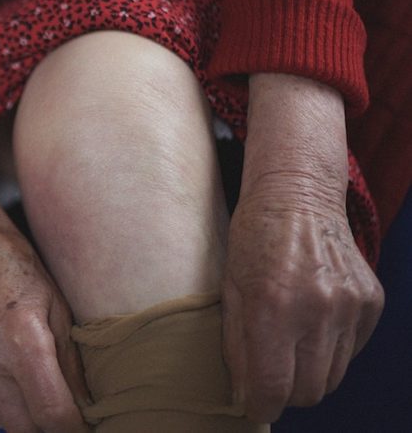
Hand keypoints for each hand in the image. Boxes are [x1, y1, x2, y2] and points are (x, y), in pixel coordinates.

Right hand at [0, 216, 89, 432]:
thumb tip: (86, 410)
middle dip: (46, 421)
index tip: (83, 425)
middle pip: (25, 427)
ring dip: (19, 411)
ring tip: (23, 373)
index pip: (52, 414)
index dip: (74, 427)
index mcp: (21, 338)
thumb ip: (72, 365)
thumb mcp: (58, 307)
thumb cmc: (15, 269)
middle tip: (55, 397)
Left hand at [223, 191, 382, 422]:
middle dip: (286, 393)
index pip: (273, 387)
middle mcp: (318, 309)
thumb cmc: (253, 238)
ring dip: (310, 372)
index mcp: (273, 306)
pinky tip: (313, 321)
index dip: (261, 405)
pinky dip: (332, 349)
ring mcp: (350, 305)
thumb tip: (244, 395)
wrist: (298, 194)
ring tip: (290, 343)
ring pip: (333, 376)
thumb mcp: (230, 288)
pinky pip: (352, 350)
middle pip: (309, 391)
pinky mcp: (371, 301)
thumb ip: (236, 346)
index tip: (254, 406)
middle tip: (270, 375)